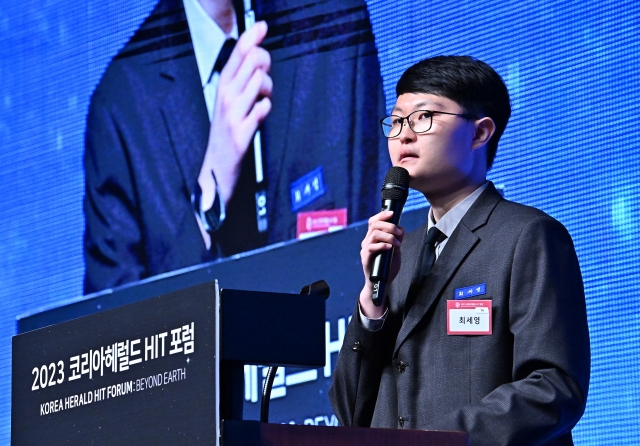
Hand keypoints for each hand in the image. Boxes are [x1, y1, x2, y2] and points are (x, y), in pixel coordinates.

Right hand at [198, 21, 272, 207]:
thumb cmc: (227, 129)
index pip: (237, 53)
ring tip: (261, 99)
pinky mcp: (241, 132)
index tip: (261, 25)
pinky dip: (265, 109)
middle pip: (253, 61)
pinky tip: (259, 114)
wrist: (215, 165)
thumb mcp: (231, 99)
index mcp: (223, 85)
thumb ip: (243, 78)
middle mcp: (225, 95)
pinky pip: (262, 109)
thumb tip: (259, 56)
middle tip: (263, 77)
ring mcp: (233, 113)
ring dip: (267, 89)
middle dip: (265, 63)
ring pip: (260, 81)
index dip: (251, 36)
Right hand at [359, 210, 403, 317]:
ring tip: (397, 243)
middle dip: (389, 225)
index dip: (382, 215)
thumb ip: (396, 240)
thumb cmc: (387, 268)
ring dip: (388, 236)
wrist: (381, 284)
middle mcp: (367, 241)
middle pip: (374, 225)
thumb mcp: (395, 251)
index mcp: (373, 238)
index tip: (392, 213)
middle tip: (399, 232)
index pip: (373, 221)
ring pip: (374, 234)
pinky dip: (382, 245)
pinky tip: (389, 248)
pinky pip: (371, 247)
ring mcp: (365, 249)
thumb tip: (401, 228)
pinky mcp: (365, 258)